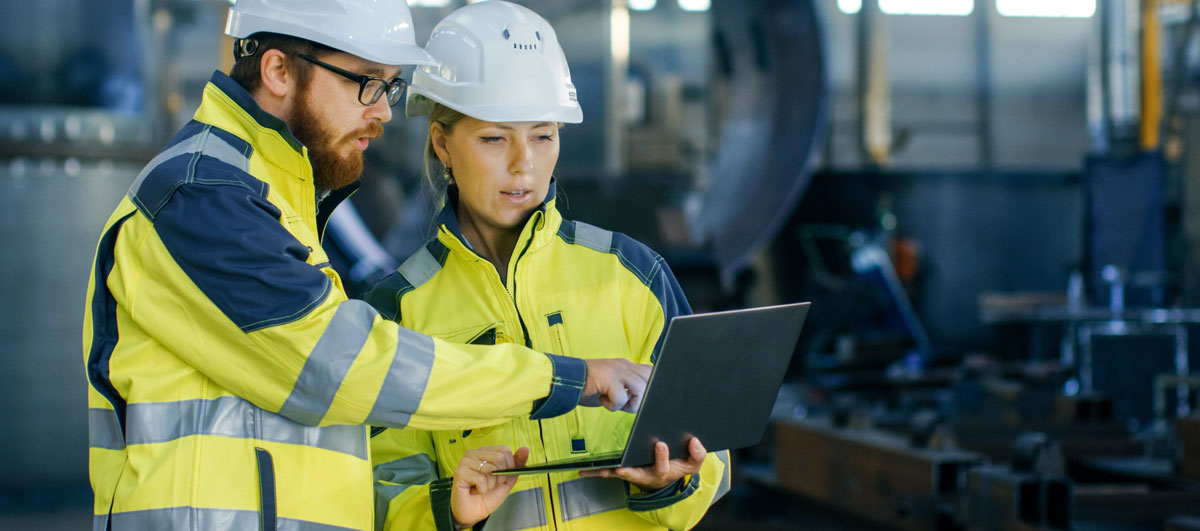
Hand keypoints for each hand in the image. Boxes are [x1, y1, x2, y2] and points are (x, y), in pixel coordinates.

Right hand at [450, 445, 529, 528]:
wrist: (474, 513)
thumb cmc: (488, 496)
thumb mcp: (507, 480)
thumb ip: (517, 464)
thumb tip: (526, 449)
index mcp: (486, 451)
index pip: (505, 450)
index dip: (508, 467)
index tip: (501, 477)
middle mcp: (474, 453)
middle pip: (499, 458)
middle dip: (500, 477)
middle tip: (491, 485)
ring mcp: (465, 461)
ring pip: (490, 469)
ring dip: (490, 484)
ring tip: (482, 488)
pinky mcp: (460, 472)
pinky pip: (481, 479)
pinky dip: (482, 489)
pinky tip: (474, 490)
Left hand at [579, 437, 705, 490]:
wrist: (667, 477)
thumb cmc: (678, 466)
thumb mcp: (693, 463)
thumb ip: (697, 453)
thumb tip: (695, 441)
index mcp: (663, 471)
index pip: (664, 465)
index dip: (662, 456)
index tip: (660, 444)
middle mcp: (646, 475)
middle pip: (637, 474)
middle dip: (630, 471)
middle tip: (623, 468)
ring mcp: (633, 474)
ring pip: (618, 474)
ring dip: (606, 473)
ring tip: (593, 470)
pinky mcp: (623, 471)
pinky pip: (608, 472)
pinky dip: (595, 471)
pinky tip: (582, 470)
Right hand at [580, 358, 651, 412]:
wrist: (563, 379)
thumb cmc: (587, 386)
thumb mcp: (612, 384)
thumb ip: (627, 388)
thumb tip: (643, 400)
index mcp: (626, 365)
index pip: (651, 370)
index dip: (651, 385)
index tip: (639, 398)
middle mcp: (624, 365)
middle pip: (651, 379)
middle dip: (643, 397)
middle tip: (626, 402)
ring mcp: (617, 370)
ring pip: (641, 389)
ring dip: (629, 403)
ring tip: (613, 402)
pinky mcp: (608, 378)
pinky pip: (621, 398)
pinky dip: (613, 406)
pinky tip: (602, 400)